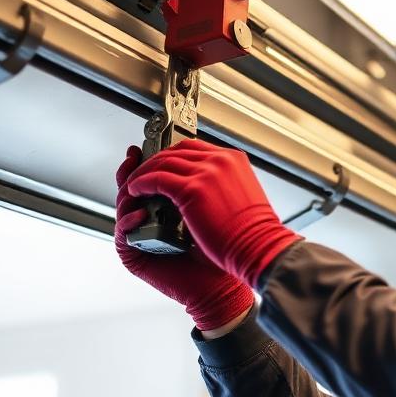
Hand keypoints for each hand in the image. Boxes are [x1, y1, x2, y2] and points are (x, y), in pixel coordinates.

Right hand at [115, 145, 254, 329]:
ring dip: (129, 193)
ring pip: (124, 207)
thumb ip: (198, 186)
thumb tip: (196, 153)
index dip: (151, 162)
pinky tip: (142, 212)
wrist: (222, 285)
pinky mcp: (135, 256)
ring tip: (137, 184)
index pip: (153, 180)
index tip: (152, 144)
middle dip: (134, 171)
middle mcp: (152, 221)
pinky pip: (124, 234)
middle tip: (135, 156)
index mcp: (168, 208)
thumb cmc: (221, 250)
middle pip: (133, 189)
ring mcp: (142, 238)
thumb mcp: (210, 209)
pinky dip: (130, 221)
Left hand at [126, 139, 301, 287]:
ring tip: (135, 184)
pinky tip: (135, 192)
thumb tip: (207, 192)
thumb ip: (225, 187)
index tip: (163, 164)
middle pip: (176, 150)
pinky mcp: (191, 190)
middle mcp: (220, 161)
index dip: (175, 156)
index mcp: (234, 161)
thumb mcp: (243, 198)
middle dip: (156, 160)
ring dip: (144, 172)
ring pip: (163, 162)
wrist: (260, 248)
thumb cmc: (255, 234)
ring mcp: (205, 173)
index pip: (196, 148)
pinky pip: (156, 179)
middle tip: (144, 172)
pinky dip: (141, 183)